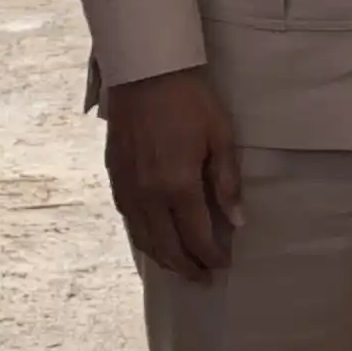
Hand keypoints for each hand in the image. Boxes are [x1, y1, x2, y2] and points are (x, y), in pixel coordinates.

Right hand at [103, 66, 241, 280]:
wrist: (144, 72)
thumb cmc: (188, 100)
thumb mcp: (220, 136)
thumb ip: (227, 181)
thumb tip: (237, 221)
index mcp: (177, 186)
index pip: (196, 236)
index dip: (211, 255)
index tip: (223, 264)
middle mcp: (148, 195)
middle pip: (167, 246)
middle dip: (187, 266)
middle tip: (203, 278)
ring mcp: (127, 189)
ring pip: (143, 238)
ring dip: (163, 258)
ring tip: (180, 267)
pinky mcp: (114, 178)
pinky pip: (128, 220)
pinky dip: (143, 237)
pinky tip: (153, 240)